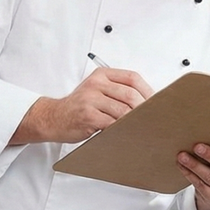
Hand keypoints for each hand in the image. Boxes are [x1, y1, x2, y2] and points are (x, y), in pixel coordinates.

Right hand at [11, 67, 154, 144]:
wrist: (53, 118)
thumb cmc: (78, 107)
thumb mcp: (96, 91)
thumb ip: (117, 92)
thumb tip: (147, 103)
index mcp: (101, 75)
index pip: (132, 78)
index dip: (148, 91)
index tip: (156, 103)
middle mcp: (96, 84)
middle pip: (131, 94)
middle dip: (144, 109)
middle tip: (152, 119)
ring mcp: (90, 99)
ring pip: (123, 110)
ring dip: (135, 121)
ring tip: (142, 128)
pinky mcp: (88, 115)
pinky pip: (112, 123)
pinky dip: (122, 130)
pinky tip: (126, 134)